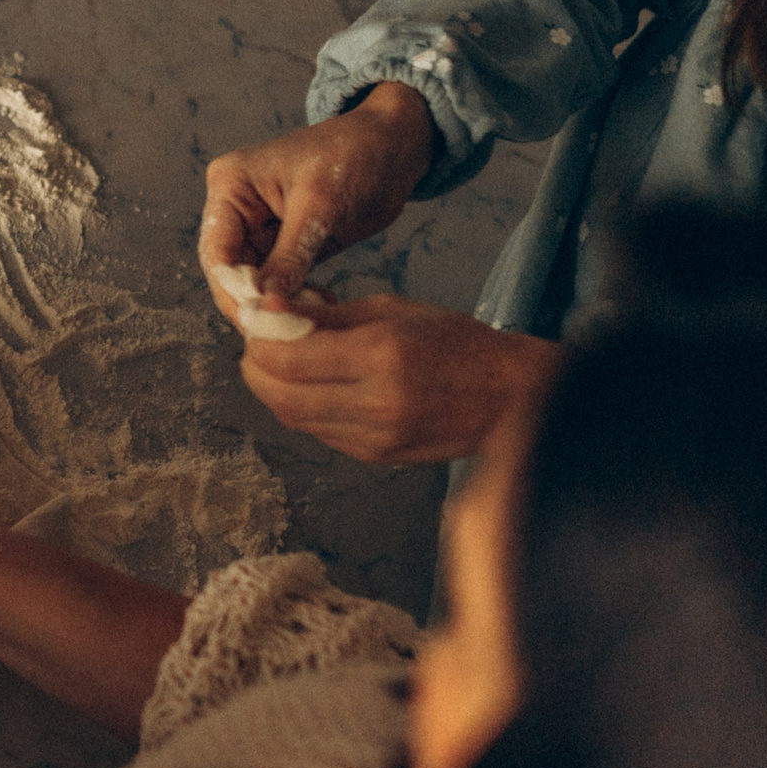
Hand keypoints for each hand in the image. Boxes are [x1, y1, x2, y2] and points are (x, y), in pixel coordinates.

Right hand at [199, 83, 436, 308]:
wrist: (395, 145)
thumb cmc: (355, 153)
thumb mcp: (320, 204)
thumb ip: (290, 255)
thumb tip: (266, 304)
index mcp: (230, 187)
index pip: (217, 252)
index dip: (234, 291)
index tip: (259, 322)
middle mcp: (238, 209)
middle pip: (231, 272)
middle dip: (257, 303)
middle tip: (286, 331)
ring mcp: (261, 229)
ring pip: (255, 282)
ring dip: (278, 304)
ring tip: (311, 318)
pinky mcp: (287, 245)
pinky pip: (280, 282)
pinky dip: (295, 299)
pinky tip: (320, 307)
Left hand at [237, 293, 561, 463]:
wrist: (511, 399)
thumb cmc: (457, 344)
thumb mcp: (392, 310)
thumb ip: (327, 316)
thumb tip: (270, 311)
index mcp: (381, 357)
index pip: (287, 358)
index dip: (258, 339)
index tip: (255, 321)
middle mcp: (375, 403)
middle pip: (279, 394)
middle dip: (255, 367)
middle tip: (258, 344)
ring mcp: (374, 437)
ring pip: (293, 417)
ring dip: (274, 389)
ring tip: (281, 362)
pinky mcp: (375, 456)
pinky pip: (318, 431)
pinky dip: (301, 407)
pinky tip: (311, 386)